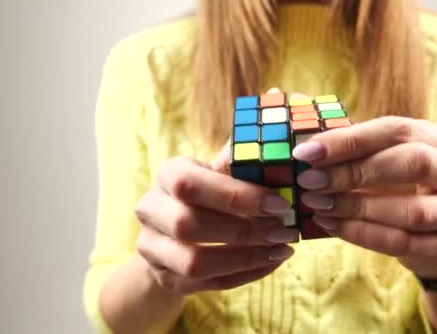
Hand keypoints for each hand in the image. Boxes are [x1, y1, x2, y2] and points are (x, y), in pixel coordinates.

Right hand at [134, 145, 298, 294]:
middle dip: (244, 232)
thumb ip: (244, 163)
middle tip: (285, 232)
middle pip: (188, 226)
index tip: (280, 205)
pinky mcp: (164, 277)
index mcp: (168, 174)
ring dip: (245, 259)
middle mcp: (151, 209)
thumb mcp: (223, 172)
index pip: (191, 185)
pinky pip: (205, 283)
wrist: (179, 229)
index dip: (237, 197)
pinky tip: (270, 263)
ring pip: (193, 263)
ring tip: (281, 250)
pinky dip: (243, 275)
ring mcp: (152, 247)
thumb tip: (282, 153)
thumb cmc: (212, 193)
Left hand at [293, 115, 436, 278]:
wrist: (430, 236)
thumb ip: (344, 138)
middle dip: (355, 173)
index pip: (395, 130)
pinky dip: (363, 235)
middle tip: (310, 182)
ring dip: (357, 208)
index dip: (348, 141)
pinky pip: (403, 242)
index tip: (305, 152)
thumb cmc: (394, 187)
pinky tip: (332, 226)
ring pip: (411, 210)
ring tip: (317, 207)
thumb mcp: (375, 157)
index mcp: (434, 138)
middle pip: (412, 163)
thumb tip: (298, 100)